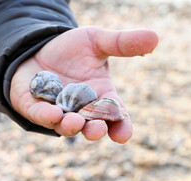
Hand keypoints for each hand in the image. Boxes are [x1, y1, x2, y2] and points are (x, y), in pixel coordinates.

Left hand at [10, 27, 157, 142]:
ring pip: (66, 127)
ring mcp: (59, 112)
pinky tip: (53, 114)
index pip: (115, 117)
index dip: (121, 127)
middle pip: (91, 127)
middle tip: (98, 129)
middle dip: (95, 130)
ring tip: (75, 122)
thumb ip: (122, 43)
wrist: (40, 47)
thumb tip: (154, 37)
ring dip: (71, 127)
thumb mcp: (98, 41)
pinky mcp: (35, 108)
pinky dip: (46, 118)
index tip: (123, 134)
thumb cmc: (73, 49)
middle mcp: (81, 110)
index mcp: (100, 98)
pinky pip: (41, 116)